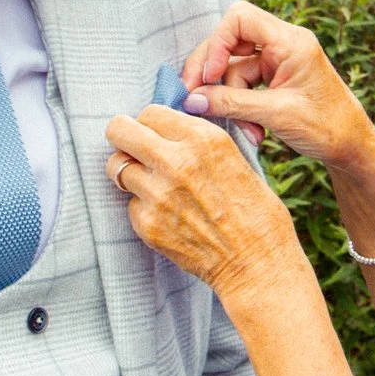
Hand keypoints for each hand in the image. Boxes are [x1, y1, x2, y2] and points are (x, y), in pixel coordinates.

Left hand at [106, 105, 305, 309]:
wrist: (257, 263)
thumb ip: (199, 141)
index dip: (150, 123)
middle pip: (119, 130)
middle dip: (123, 138)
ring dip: (129, 173)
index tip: (153, 134)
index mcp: (203, 138)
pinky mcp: (147, 224)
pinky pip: (130, 204)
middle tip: (131, 149)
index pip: (150, 111)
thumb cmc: (256, 212)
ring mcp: (157, 194)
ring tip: (150, 184)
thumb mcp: (236, 158)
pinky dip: (143, 208)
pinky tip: (167, 216)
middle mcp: (176, 161)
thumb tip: (168, 131)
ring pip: (116, 168)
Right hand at [180, 2, 374, 169]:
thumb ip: (232, 103)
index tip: (208, 77)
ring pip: (235, 68)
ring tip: (247, 132)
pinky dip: (242, 107)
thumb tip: (192, 99)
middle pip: (230, 42)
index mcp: (291, 41)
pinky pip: (245, 84)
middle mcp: (284, 45)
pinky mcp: (276, 79)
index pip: (240, 18)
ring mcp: (279, 62)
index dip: (217, 44)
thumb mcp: (276, 115)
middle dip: (212, 73)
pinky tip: (254, 132)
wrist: (353, 147)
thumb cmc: (327, 127)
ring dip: (231, 101)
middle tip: (194, 100)